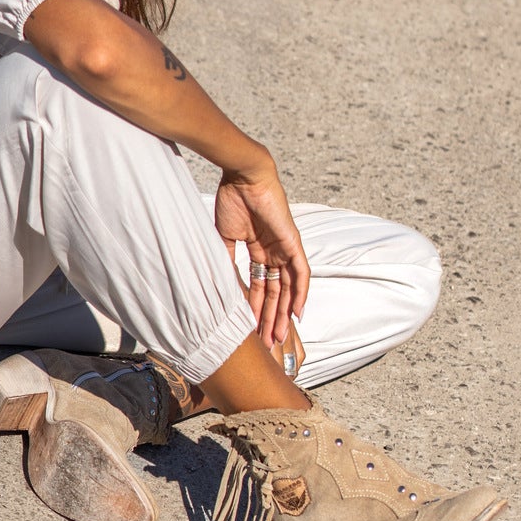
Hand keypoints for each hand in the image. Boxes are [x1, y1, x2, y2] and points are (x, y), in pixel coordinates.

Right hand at [213, 162, 309, 347]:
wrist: (243, 177)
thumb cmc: (232, 200)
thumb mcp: (224, 237)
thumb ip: (226, 260)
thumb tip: (219, 285)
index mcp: (258, 250)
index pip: (259, 286)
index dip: (255, 308)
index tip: (250, 329)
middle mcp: (274, 253)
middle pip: (274, 293)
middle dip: (269, 318)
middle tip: (266, 343)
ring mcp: (285, 248)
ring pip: (288, 289)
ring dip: (283, 313)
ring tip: (278, 337)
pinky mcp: (293, 243)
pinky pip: (301, 273)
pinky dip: (301, 293)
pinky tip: (297, 314)